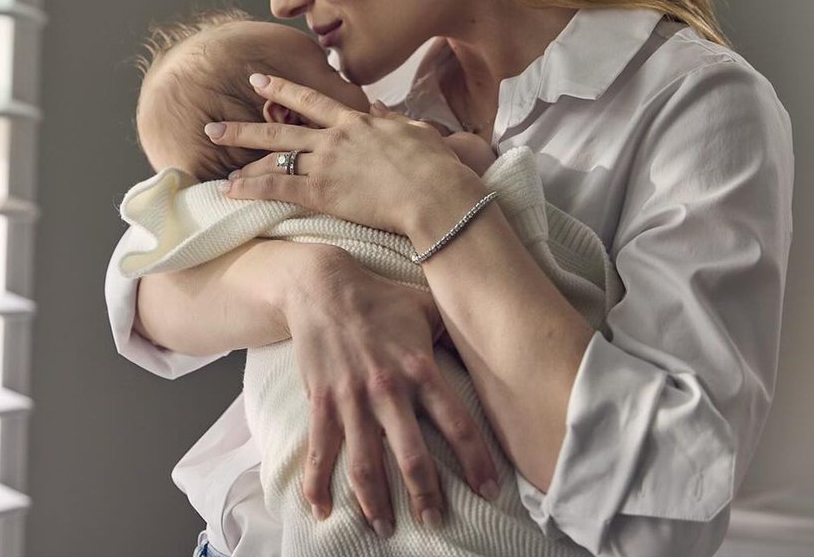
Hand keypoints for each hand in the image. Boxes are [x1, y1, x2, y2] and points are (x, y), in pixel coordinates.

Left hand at [206, 74, 482, 235]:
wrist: (434, 193)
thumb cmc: (434, 167)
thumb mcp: (416, 132)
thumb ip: (393, 119)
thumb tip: (382, 108)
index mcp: (357, 122)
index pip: (312, 100)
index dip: (282, 89)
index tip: (259, 80)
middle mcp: (335, 138)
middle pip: (281, 126)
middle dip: (245, 125)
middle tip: (215, 123)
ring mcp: (326, 163)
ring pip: (273, 155)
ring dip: (239, 154)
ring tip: (212, 149)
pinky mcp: (322, 191)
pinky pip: (277, 187)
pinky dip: (250, 188)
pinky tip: (227, 189)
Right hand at [282, 248, 501, 534]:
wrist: (322, 286)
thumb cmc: (381, 298)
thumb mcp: (428, 308)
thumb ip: (458, 332)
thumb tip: (495, 343)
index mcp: (420, 368)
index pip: (457, 423)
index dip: (476, 460)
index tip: (489, 490)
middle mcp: (387, 389)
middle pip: (411, 455)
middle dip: (425, 495)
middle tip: (435, 522)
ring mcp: (351, 398)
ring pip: (364, 463)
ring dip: (375, 502)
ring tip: (384, 527)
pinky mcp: (321, 401)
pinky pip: (319, 450)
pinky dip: (317, 484)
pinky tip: (321, 511)